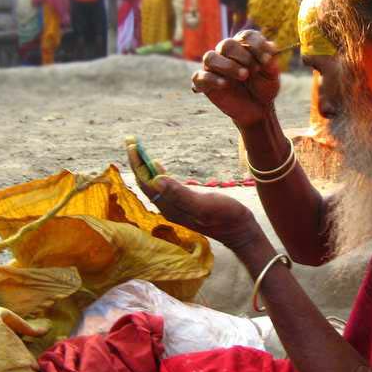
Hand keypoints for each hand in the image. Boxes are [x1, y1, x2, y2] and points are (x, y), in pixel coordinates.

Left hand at [127, 145, 262, 251]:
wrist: (240, 231)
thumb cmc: (226, 216)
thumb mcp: (204, 204)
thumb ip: (180, 194)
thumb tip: (156, 179)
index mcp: (170, 206)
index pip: (145, 183)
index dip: (137, 164)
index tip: (131, 145)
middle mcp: (168, 207)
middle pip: (145, 183)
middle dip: (137, 162)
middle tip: (131, 141)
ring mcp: (175, 206)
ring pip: (153, 184)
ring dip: (145, 167)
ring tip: (139, 149)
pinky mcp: (184, 204)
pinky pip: (163, 187)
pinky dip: (157, 173)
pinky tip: (158, 165)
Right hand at [194, 30, 280, 128]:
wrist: (258, 108)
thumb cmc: (263, 87)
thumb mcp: (271, 76)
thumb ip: (271, 63)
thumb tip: (270, 48)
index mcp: (243, 45)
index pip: (245, 36)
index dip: (256, 45)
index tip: (267, 59)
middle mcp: (226, 53)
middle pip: (226, 44)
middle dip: (243, 56)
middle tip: (255, 69)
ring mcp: (214, 68)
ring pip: (210, 57)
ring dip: (228, 65)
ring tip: (244, 76)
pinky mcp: (205, 83)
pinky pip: (199, 77)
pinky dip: (211, 79)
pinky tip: (225, 84)